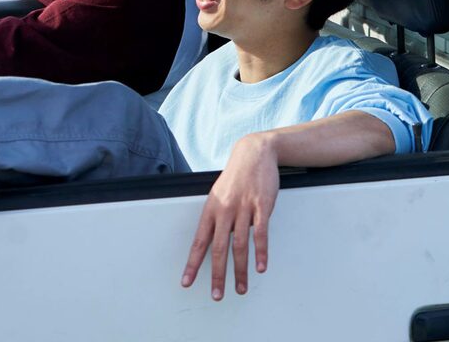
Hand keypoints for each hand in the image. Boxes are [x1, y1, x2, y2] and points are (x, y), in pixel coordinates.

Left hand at [181, 133, 278, 299]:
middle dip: (217, 275)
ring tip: (241, 288)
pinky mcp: (261, 206)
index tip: (186, 281)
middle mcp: (225, 210)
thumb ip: (216, 218)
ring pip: (240, 245)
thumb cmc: (236, 177)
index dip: (192, 263)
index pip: (199, 241)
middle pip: (218, 248)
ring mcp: (243, 208)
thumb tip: (209, 242)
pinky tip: (260, 267)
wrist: (254, 153)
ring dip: (241, 270)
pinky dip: (260, 252)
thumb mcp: (219, 195)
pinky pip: (260, 233)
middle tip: (217, 295)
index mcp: (211, 209)